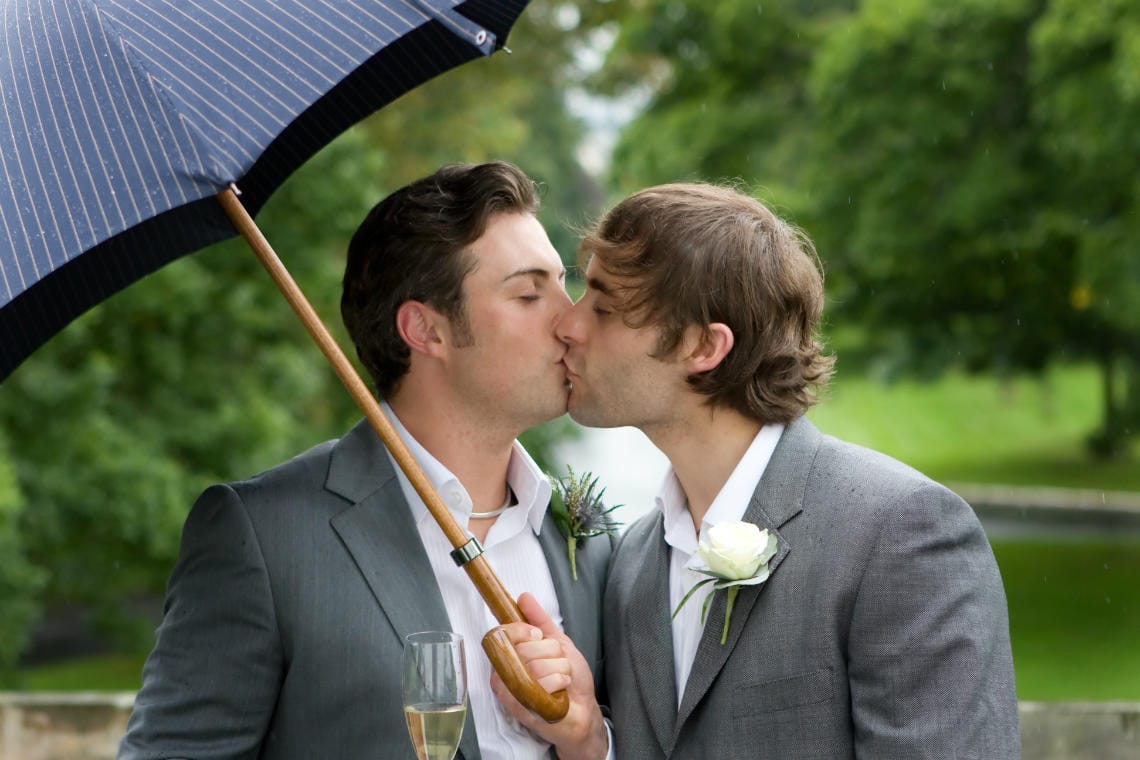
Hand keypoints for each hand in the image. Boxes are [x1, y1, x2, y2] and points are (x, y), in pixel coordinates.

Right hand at [490, 593, 608, 759]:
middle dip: (552, 652)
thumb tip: (524, 597)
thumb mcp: (558, 642)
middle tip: (556, 664)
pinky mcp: (518, 708)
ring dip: (559, 669)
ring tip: (561, 680)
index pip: (503, 632)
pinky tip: (559, 691)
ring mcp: (510, 691)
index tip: (538, 634)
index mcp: (510, 655)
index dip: (523, 629)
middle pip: (525, 647)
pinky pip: (539, 684)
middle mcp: (505, 672)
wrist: (582, 711)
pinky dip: (558, 682)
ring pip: (536, 665)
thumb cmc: (570, 680)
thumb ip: (540, 620)